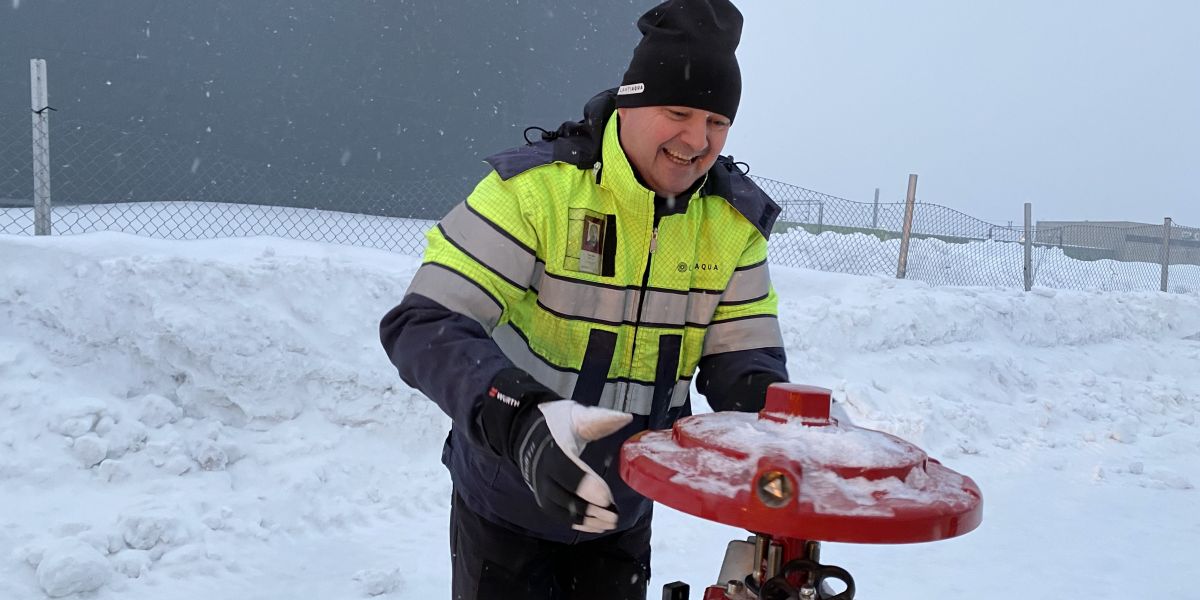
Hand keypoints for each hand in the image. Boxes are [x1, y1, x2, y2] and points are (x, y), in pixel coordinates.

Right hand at [511, 400, 631, 532]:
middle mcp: (542, 470)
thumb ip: (600, 418)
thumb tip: (626, 417)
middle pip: (563, 495)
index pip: (565, 469)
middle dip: (589, 508)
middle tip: (614, 515)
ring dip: (586, 520)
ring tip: (609, 523)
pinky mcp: (542, 495)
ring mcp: (540, 486)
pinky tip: (595, 526)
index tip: (606, 497)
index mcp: (551, 447)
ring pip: (560, 509)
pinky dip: (576, 523)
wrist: (525, 431)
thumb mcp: (575, 414)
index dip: (585, 485)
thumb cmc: (554, 422)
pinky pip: (558, 514)